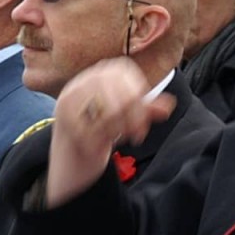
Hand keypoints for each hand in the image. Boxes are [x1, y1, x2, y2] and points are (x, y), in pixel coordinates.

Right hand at [46, 61, 174, 206]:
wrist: (68, 163)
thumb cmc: (98, 137)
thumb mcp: (125, 122)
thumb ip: (144, 111)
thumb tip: (169, 104)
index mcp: (94, 77)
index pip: (121, 70)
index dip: (138, 89)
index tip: (145, 115)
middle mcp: (79, 84)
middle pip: (114, 85)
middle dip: (133, 110)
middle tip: (138, 134)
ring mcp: (68, 101)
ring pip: (106, 106)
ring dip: (120, 125)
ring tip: (123, 139)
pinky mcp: (65, 122)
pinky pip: (94, 127)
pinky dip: (102, 139)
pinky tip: (102, 147)